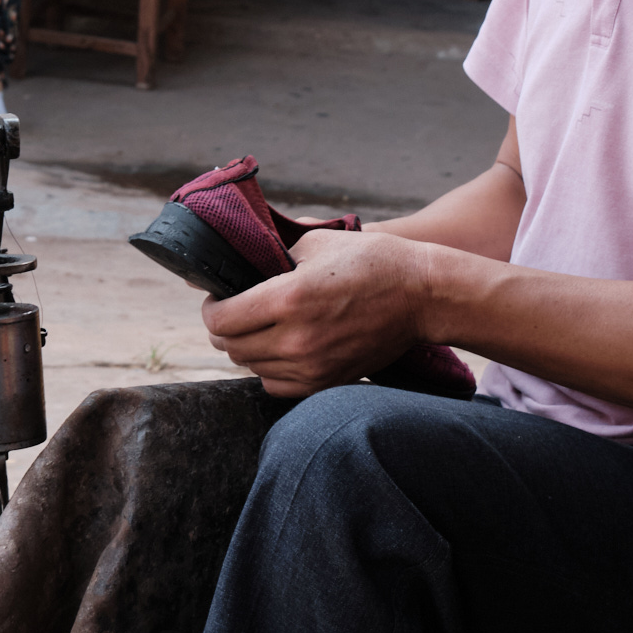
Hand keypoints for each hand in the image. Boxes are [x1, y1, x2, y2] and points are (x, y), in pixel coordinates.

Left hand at [201, 228, 426, 396]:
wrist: (421, 296)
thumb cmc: (371, 262)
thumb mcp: (315, 245)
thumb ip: (271, 257)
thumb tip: (238, 265)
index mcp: (288, 299)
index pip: (221, 321)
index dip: (211, 309)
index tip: (216, 298)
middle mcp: (296, 339)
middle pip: (231, 347)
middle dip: (223, 328)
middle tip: (232, 312)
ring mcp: (312, 366)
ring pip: (252, 368)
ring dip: (246, 348)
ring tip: (257, 328)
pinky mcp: (328, 382)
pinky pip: (277, 386)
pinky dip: (269, 370)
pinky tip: (278, 349)